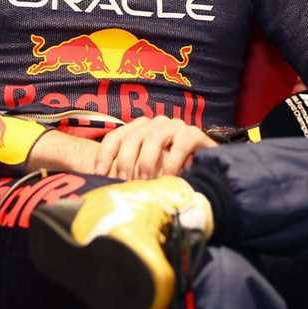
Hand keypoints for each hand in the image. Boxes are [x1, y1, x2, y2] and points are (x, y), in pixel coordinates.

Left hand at [94, 116, 215, 179]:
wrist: (208, 174)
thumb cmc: (169, 177)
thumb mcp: (144, 175)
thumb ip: (127, 175)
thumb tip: (102, 185)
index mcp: (140, 130)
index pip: (116, 137)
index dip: (104, 155)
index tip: (99, 176)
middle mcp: (156, 124)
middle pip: (132, 138)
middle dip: (126, 162)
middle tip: (126, 184)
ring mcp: (175, 126)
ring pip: (154, 138)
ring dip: (147, 163)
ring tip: (146, 182)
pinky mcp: (194, 134)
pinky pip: (180, 144)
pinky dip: (172, 162)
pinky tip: (169, 178)